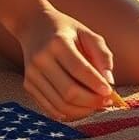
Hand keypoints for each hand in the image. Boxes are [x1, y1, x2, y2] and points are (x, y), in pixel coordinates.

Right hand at [15, 7, 114, 121]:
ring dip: (82, 111)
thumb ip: (102, 54)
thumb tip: (109, 82)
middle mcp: (41, 59)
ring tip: (96, 105)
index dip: (96, 84)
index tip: (110, 91)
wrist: (33, 25)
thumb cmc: (67, 31)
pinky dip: (69, 114)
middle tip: (107, 102)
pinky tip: (81, 108)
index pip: (79, 70)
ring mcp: (32, 74)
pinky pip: (50, 108)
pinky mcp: (28, 85)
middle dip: (91, 101)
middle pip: (69, 91)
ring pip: (60, 105)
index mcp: (57, 42)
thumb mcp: (87, 33)